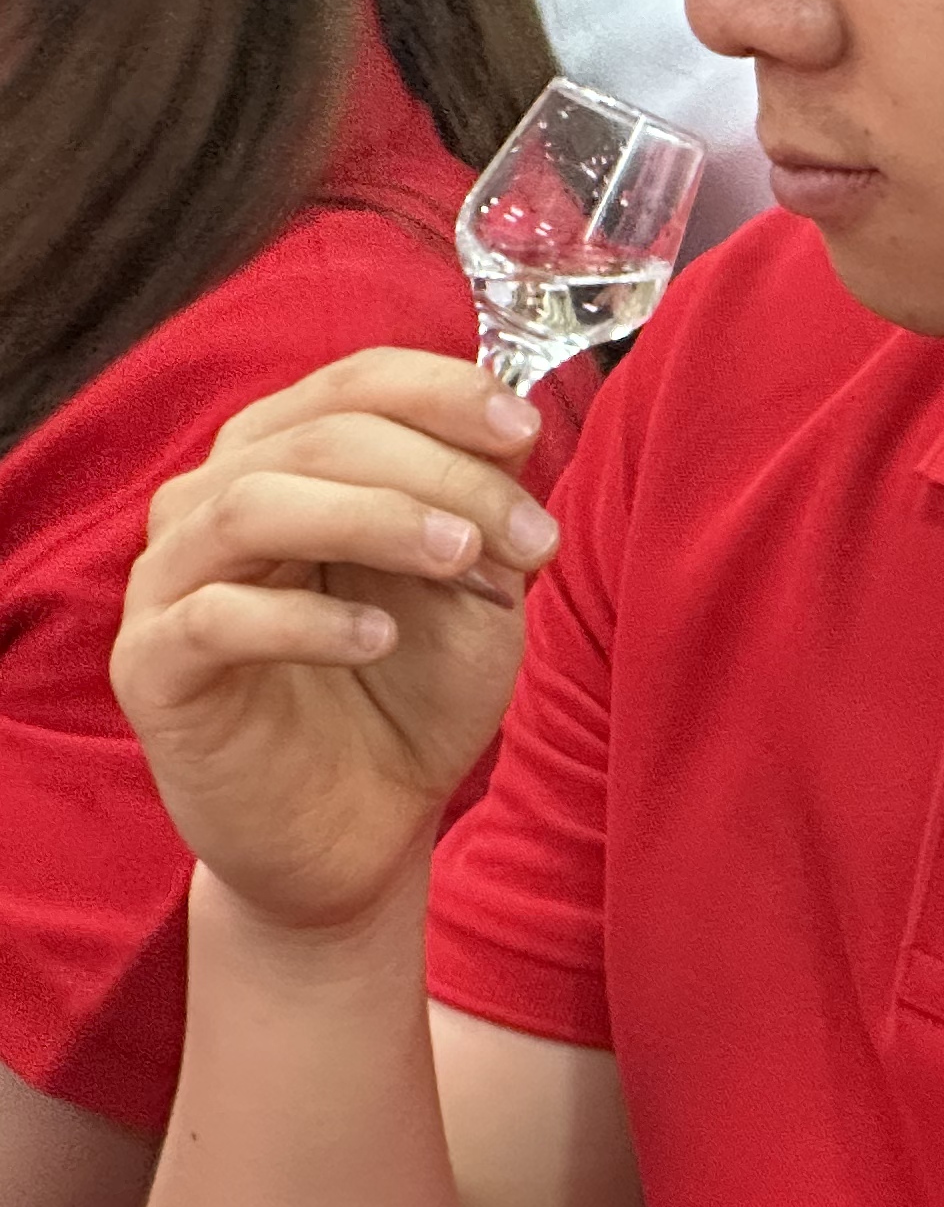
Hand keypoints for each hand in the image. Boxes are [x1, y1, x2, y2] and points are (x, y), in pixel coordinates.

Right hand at [113, 350, 558, 936]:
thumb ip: (482, 504)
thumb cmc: (413, 691)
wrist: (363, 824)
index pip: (353, 382)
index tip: (525, 430)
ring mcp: (172, 582)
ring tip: (462, 561)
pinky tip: (377, 640)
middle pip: (320, 438)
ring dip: (376, 518)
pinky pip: (212, 618)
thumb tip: (511, 423)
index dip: (442, 391)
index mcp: (291, 461)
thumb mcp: (474, 587)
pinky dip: (305, 619)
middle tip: (528, 537)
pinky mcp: (152, 668)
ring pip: (254, 505)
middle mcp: (217, 501)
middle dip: (442, 473)